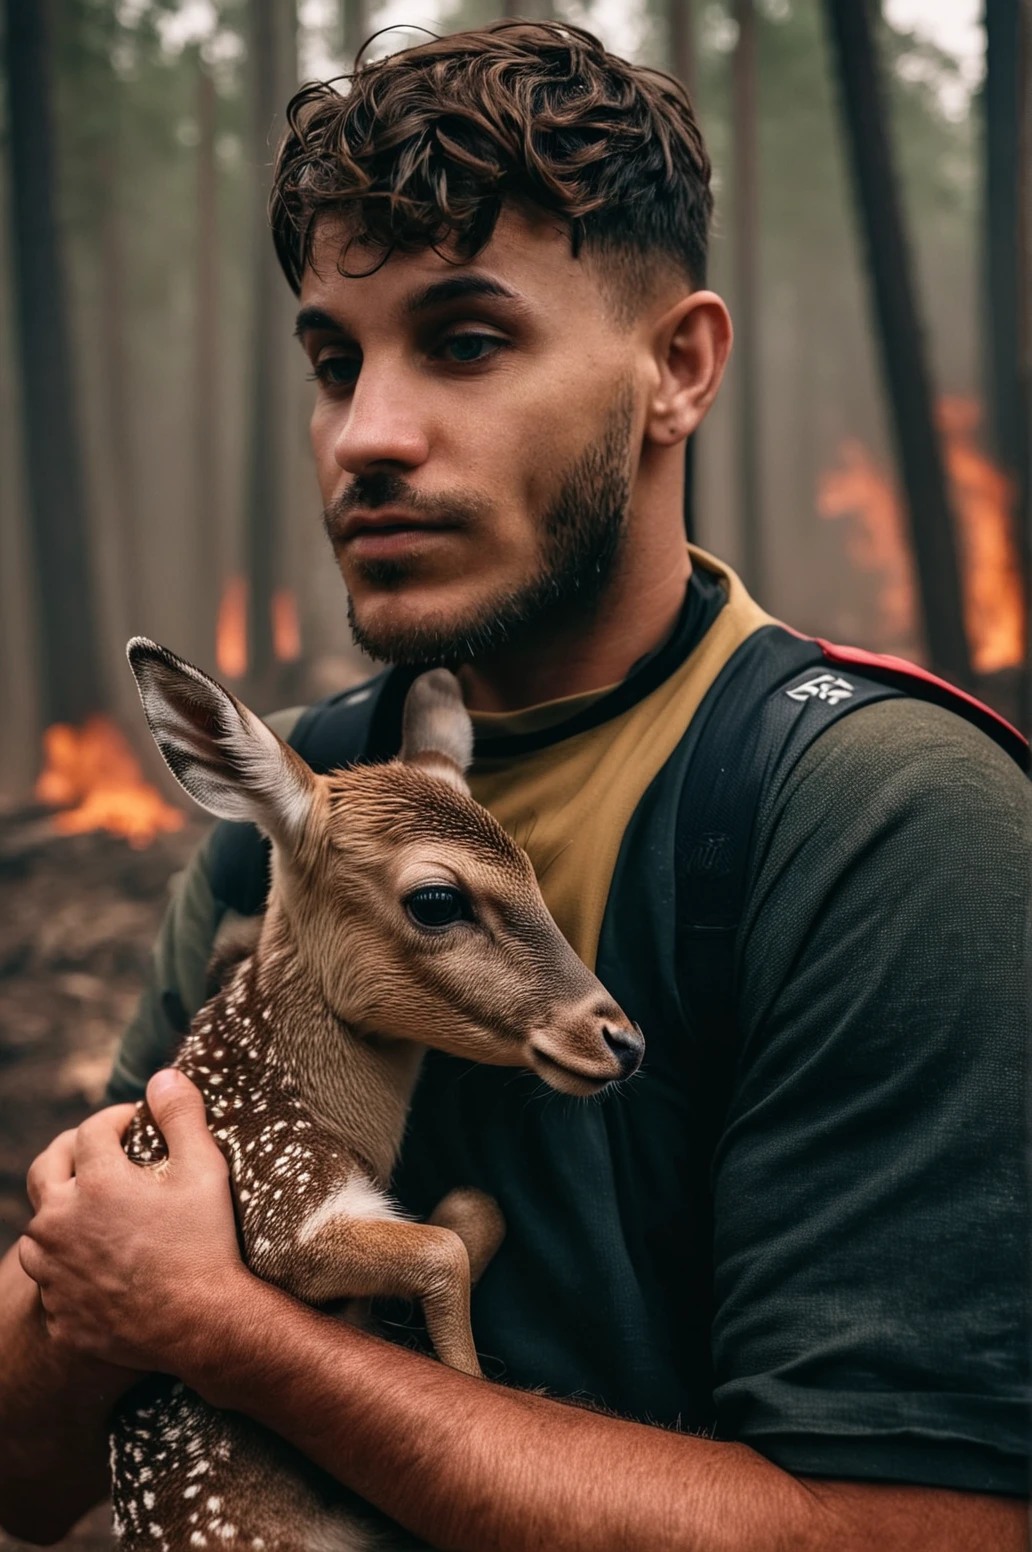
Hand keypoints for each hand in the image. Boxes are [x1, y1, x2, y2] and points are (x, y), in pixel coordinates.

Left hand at [18, 1070, 249, 1373]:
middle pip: (44, 1169)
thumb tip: (163, 1075)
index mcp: (96, 1183)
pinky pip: (52, 1280)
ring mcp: (54, 1272)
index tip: (135, 1122)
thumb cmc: (206, 1243)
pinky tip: (97, 1263)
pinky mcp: (58, 1312)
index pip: (91, 1131)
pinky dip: (68, 1265)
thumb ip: (181, 1116)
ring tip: (90, 1210)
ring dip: (60, 1212)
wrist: (202, 1324)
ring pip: (37, 1228)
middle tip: (98, 1151)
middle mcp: (61, 1224)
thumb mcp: (205, 1169)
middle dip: (70, 1150)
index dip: (115, 1119)